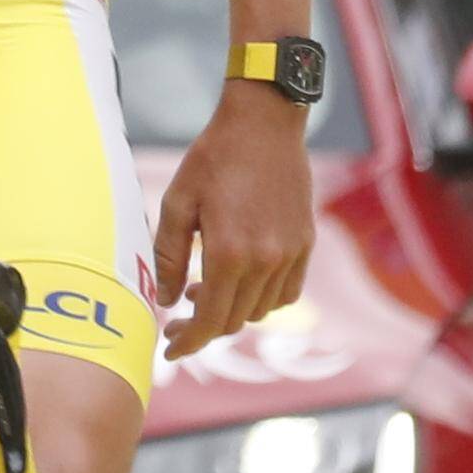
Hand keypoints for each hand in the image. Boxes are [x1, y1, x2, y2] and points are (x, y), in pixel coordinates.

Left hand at [148, 88, 316, 359]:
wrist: (263, 122)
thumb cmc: (213, 157)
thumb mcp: (178, 202)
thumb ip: (170, 257)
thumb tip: (167, 302)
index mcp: (229, 253)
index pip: (209, 321)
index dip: (188, 342)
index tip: (170, 350)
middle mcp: (265, 261)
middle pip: (234, 321)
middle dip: (204, 328)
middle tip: (179, 317)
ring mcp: (290, 254)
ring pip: (261, 311)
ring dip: (232, 312)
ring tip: (206, 291)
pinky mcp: (305, 244)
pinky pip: (286, 293)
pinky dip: (263, 300)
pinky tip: (243, 282)